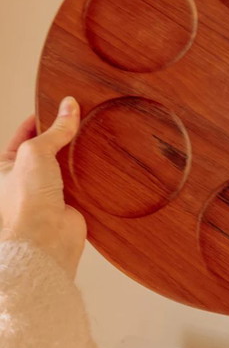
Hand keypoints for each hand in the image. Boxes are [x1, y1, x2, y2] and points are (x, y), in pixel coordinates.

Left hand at [0, 97, 85, 278]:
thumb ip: (55, 130)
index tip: (61, 104)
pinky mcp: (69, 204)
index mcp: (5, 166)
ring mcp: (47, 192)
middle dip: (62, 135)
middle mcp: (25, 180)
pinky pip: (81, 182)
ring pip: (65, 165)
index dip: (42, 117)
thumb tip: (69, 106)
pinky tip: (100, 162)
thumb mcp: (35, 153)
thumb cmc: (26, 204)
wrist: (45, 242)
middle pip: (47, 148)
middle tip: (80, 118)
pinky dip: (90, 174)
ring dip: (77, 155)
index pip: (24, 132)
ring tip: (92, 137)